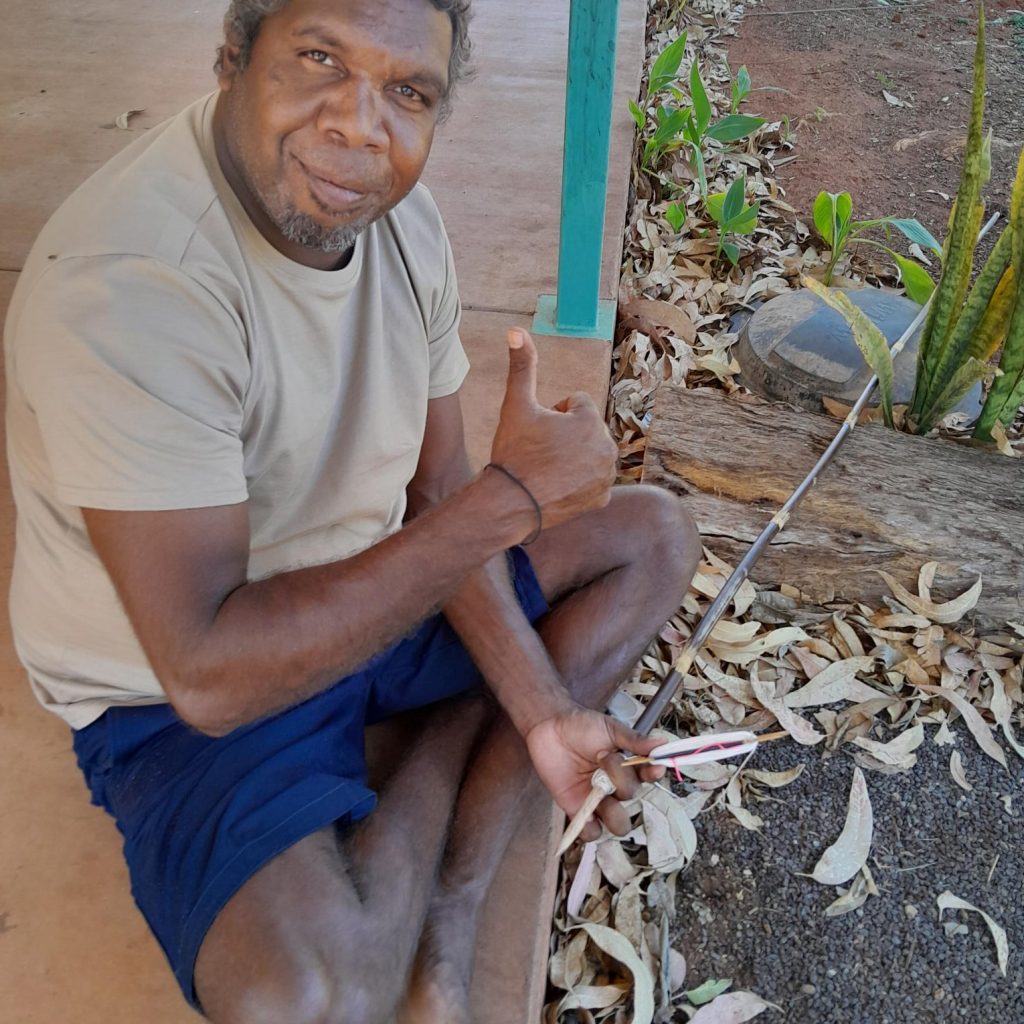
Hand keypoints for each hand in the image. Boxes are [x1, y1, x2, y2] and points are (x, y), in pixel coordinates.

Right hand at [489, 329, 617, 532]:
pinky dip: (579, 481)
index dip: (553, 414)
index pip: (576, 403)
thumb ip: (521, 366)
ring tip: (548, 469)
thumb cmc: (513, 453)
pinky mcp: (602, 498)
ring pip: (590, 453)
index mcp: (589, 421)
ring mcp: (606, 475)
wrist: (509, 504)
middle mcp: (606, 446)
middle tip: (541, 452)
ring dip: (574, 456)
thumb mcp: (515, 405)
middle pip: (586, 429)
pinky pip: (593, 479)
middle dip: (566, 435)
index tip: (538, 431)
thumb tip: (516, 330)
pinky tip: (558, 486)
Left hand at [524, 707, 666, 840]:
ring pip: (618, 824)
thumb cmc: (580, 726)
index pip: (648, 777)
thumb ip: (634, 740)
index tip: (654, 768)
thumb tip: (662, 743)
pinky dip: (590, 828)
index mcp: (628, 766)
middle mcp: (616, 786)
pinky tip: (585, 811)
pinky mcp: (578, 810)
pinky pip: (591, 833)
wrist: (548, 728)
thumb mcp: (610, 728)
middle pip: (632, 798)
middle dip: (620, 780)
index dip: (653, 775)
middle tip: (603, 757)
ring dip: (612, 812)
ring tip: (595, 789)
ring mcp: (598, 800)